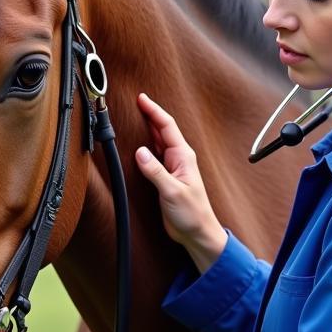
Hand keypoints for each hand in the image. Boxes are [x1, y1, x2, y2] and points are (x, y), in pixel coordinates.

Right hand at [135, 92, 226, 273]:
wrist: (197, 232)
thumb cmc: (192, 214)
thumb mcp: (172, 192)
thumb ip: (156, 172)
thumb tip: (140, 152)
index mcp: (183, 156)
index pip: (166, 127)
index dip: (154, 111)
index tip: (141, 98)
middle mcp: (178, 158)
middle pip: (161, 130)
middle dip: (149, 114)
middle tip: (133, 102)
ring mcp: (172, 167)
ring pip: (157, 141)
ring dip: (146, 128)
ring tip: (133, 116)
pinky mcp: (165, 178)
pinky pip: (153, 156)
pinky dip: (144, 146)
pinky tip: (137, 143)